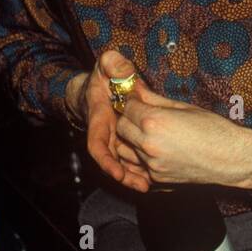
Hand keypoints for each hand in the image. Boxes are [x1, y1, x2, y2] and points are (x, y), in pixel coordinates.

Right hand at [72, 49, 152, 192]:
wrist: (101, 86)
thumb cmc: (105, 75)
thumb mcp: (107, 65)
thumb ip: (113, 64)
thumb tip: (119, 65)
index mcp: (99, 119)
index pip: (97, 144)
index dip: (106, 160)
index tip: (115, 172)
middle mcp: (106, 133)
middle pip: (111, 161)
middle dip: (124, 174)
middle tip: (142, 184)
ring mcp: (116, 140)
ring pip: (123, 163)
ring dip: (133, 177)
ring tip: (148, 186)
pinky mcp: (127, 142)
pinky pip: (132, 159)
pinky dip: (140, 169)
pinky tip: (154, 179)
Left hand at [114, 77, 251, 188]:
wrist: (232, 159)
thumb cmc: (214, 129)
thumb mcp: (184, 107)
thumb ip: (155, 98)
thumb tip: (136, 87)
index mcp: (155, 122)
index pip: (127, 107)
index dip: (132, 101)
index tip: (139, 99)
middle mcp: (148, 144)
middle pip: (121, 127)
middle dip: (128, 119)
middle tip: (142, 114)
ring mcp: (151, 164)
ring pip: (124, 148)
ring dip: (130, 139)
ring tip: (147, 132)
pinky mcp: (156, 178)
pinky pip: (136, 164)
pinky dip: (140, 156)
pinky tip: (155, 148)